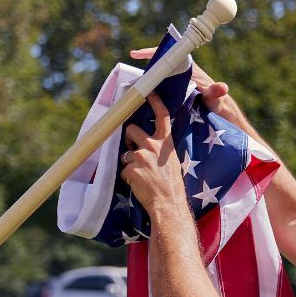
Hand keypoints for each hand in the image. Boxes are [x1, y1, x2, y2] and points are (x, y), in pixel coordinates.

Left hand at [120, 93, 186, 212]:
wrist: (168, 203)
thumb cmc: (171, 185)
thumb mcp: (171, 160)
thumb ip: (161, 149)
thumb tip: (149, 144)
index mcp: (166, 142)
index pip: (162, 116)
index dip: (155, 102)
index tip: (149, 93)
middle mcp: (153, 145)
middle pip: (132, 129)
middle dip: (129, 137)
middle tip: (132, 147)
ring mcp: (141, 156)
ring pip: (125, 152)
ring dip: (128, 161)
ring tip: (140, 173)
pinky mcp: (131, 168)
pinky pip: (124, 169)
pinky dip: (128, 176)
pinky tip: (137, 183)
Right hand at [129, 48, 229, 112]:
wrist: (217, 110)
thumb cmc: (217, 102)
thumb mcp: (216, 98)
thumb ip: (217, 93)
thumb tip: (221, 87)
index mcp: (188, 68)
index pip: (169, 55)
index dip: (153, 52)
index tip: (137, 53)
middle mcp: (182, 70)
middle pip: (162, 62)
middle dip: (147, 61)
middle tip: (133, 60)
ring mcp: (178, 79)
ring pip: (160, 72)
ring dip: (147, 75)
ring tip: (132, 80)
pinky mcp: (175, 88)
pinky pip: (161, 82)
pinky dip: (151, 84)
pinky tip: (141, 91)